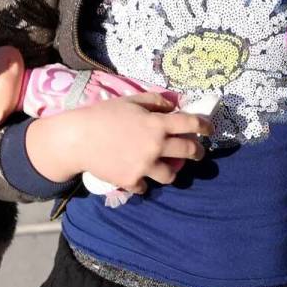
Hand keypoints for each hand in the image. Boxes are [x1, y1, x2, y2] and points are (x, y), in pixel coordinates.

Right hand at [26, 92, 212, 194]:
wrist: (78, 138)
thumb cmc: (102, 114)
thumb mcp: (129, 100)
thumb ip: (153, 101)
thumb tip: (172, 105)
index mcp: (156, 124)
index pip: (191, 124)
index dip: (204, 125)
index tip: (208, 129)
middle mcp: (156, 147)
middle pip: (189, 152)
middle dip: (197, 151)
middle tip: (196, 152)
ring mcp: (145, 166)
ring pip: (172, 175)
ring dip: (172, 170)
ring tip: (166, 166)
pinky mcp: (132, 181)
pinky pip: (146, 186)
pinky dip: (144, 181)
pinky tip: (138, 174)